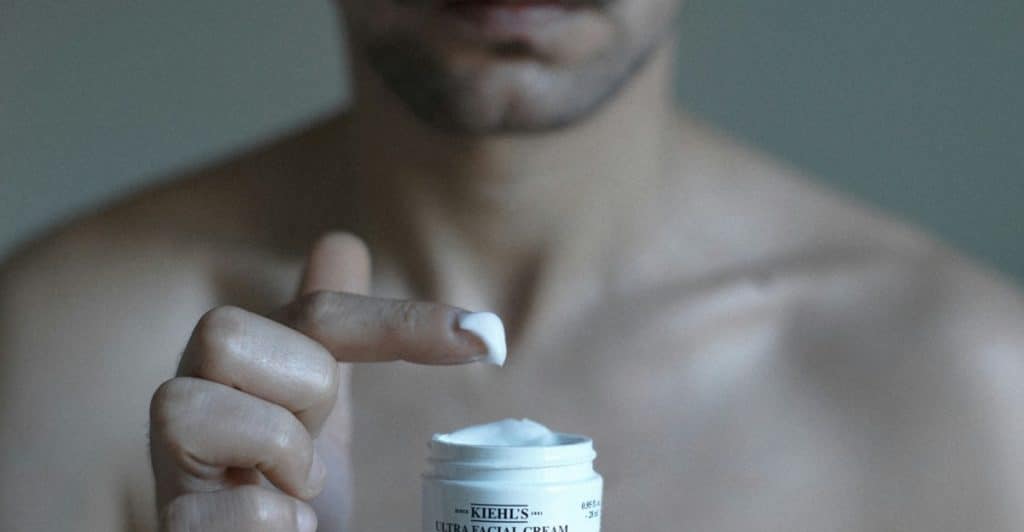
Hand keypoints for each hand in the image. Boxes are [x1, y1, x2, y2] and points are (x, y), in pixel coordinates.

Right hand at [149, 233, 492, 530]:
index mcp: (240, 371)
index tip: (485, 339)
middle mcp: (193, 406)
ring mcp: (172, 471)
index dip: (398, 320)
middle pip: (223, 330)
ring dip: (276, 450)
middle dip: (302, 384)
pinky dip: (266, 521)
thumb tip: (340, 242)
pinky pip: (205, 510)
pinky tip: (290, 530)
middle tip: (323, 446)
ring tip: (301, 496)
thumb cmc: (292, 497)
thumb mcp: (322, 412)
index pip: (315, 313)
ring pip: (185, 403)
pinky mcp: (175, 529)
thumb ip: (336, 339)